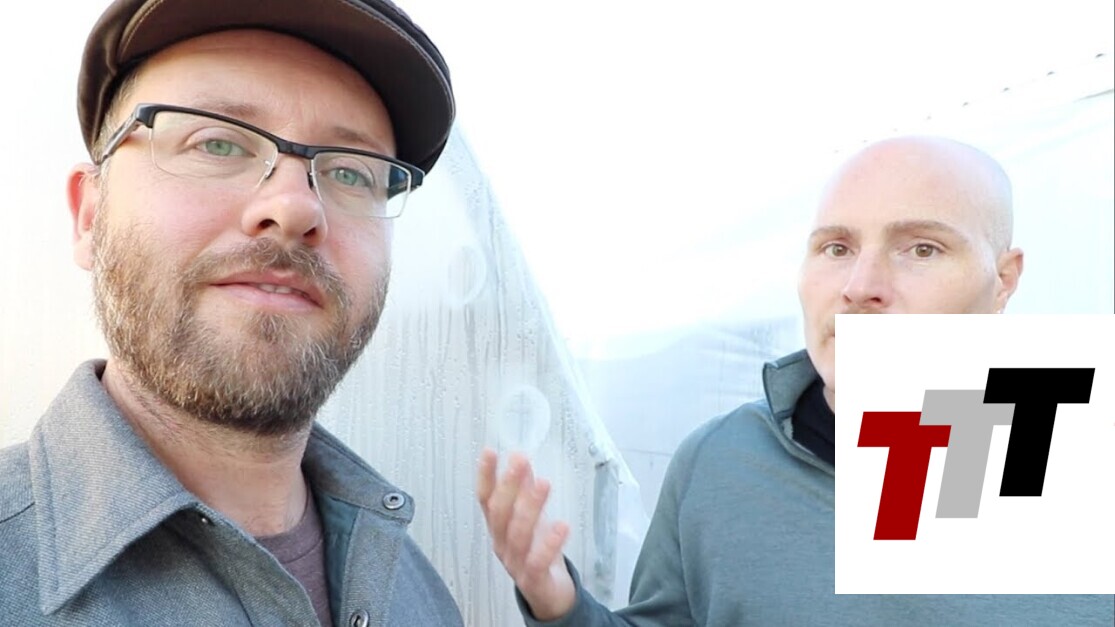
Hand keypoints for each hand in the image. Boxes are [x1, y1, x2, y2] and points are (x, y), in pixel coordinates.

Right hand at [477, 449, 574, 620]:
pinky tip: (561, 525)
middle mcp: (501, 543)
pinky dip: (548, 543)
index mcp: (499, 527)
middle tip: (519, 461)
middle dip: (509, 486)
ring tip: (543, 484)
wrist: (550, 594)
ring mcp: (515, 562)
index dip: (485, 476)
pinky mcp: (533, 579)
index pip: (486, 499)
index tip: (490, 452)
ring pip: (518, 534)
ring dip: (529, 507)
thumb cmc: (537, 552)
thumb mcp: (530, 517)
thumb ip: (525, 490)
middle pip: (499, 513)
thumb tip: (521, 460)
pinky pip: (537, 561)